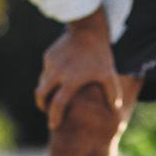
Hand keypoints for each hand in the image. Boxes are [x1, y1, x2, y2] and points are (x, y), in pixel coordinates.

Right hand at [34, 12, 133, 130]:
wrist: (88, 29)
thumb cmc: (100, 55)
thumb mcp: (109, 74)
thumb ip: (112, 94)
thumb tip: (115, 110)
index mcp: (70, 81)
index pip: (57, 105)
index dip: (54, 117)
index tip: (53, 126)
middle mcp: (57, 73)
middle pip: (41, 95)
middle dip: (42, 105)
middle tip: (47, 110)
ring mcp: (51, 64)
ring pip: (42, 82)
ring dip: (46, 91)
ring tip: (54, 94)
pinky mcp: (48, 56)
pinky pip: (46, 71)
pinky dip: (50, 77)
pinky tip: (60, 76)